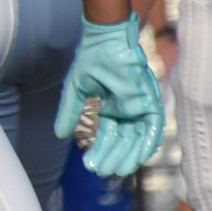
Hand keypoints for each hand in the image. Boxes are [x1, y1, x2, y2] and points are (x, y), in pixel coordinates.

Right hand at [54, 14, 164, 176]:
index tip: (90, 165)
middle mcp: (126, 111)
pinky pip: (151, 126)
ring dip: (130, 155)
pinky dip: (147, 142)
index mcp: (110, 108)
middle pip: (122, 140)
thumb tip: (60, 135)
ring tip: (119, 170)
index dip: (99, 151)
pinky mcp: (148, 100)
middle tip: (103, 171)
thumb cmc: (92, 59)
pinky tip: (138, 156)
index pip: (106, 135)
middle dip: (113, 157)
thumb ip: (71, 112)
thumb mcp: (76, 89)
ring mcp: (139, 107)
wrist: (107, 39)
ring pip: (137, 137)